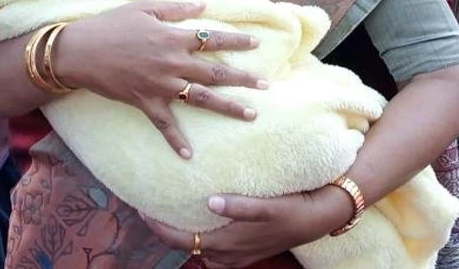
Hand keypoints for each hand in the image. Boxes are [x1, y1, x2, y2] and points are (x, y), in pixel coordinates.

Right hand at [54, 0, 266, 157]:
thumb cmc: (111, 25)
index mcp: (173, 37)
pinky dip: (176, 140)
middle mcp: (172, 63)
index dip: (237, 40)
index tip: (258, 43)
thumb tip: (203, 5)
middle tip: (266, 85)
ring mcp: (161, 85)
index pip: (212, 38)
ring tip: (251, 114)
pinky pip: (165, 124)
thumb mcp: (144, 7)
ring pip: (201, 98)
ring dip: (228, 107)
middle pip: (215, 72)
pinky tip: (189, 155)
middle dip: (243, 78)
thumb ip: (176, 8)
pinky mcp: (145, 102)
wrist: (80, 51)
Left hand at [143, 187, 352, 267]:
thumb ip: (240, 207)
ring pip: (199, 250)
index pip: (181, 239)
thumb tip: (211, 202)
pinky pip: (213, 250)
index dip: (158, 227)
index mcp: (228, 243)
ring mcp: (236, 255)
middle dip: (164, 229)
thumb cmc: (291, 209)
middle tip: (148, 206)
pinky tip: (200, 219)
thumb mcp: (268, 207)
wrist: (317, 219)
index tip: (141, 208)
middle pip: (185, 245)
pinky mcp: (244, 250)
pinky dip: (200, 237)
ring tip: (169, 212)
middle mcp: (228, 254)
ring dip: (182, 234)